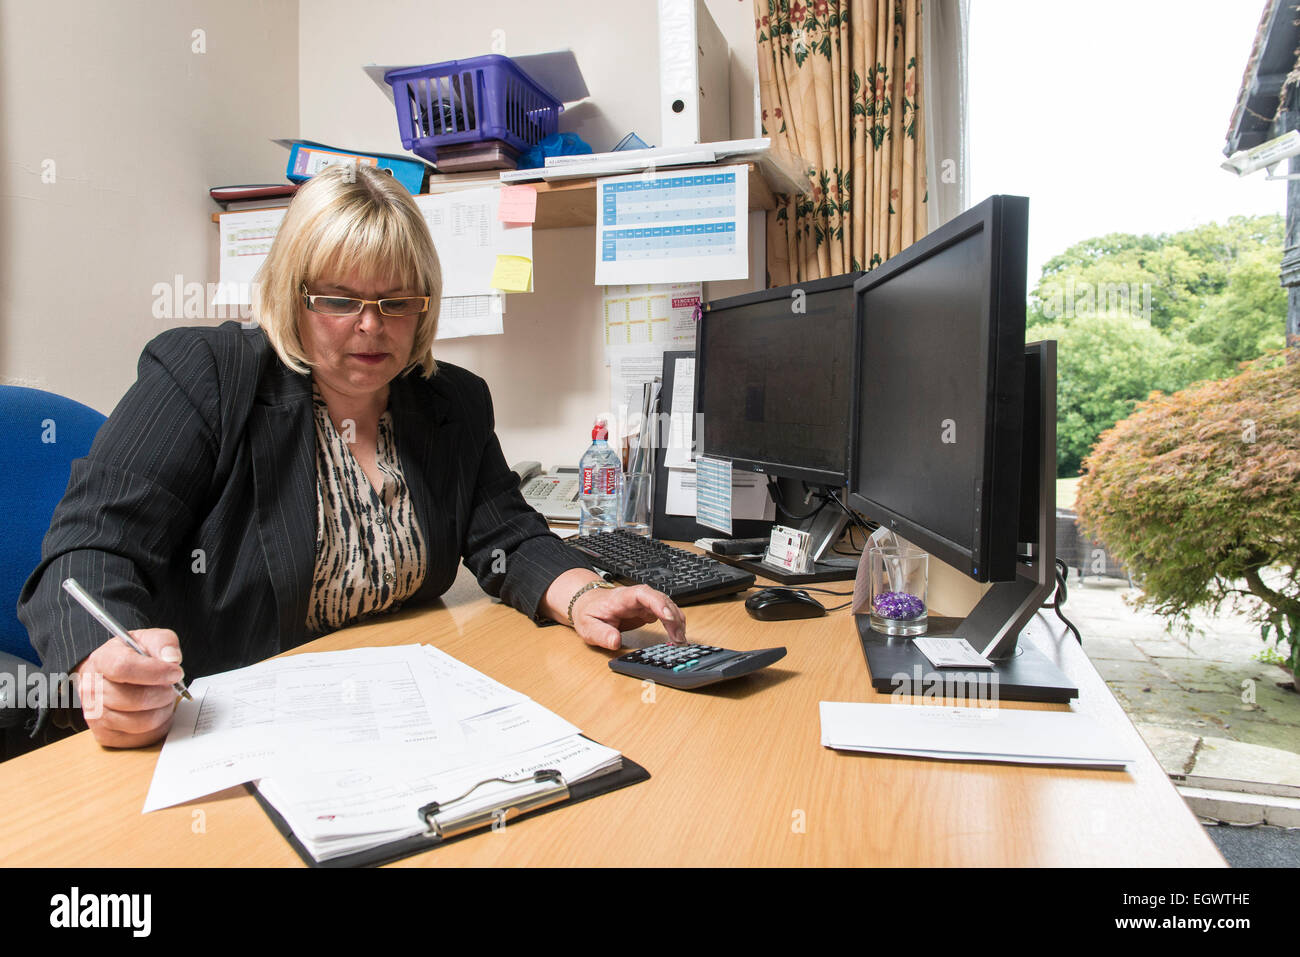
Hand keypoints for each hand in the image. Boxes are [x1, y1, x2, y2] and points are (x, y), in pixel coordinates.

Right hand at [73, 629, 184, 748]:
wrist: (111, 675)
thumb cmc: (132, 657)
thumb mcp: (147, 639)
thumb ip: (163, 642)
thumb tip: (172, 659)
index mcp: (102, 660)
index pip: (124, 668)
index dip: (155, 672)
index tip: (176, 672)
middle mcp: (92, 690)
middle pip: (137, 699)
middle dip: (164, 693)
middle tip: (171, 687)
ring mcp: (95, 715)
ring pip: (142, 722)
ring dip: (162, 710)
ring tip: (162, 698)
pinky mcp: (105, 736)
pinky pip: (142, 737)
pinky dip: (157, 726)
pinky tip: (155, 712)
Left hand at [569, 583, 686, 649]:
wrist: (588, 605)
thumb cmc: (589, 613)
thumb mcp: (588, 627)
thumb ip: (601, 634)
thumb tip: (615, 642)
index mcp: (622, 598)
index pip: (643, 594)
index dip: (658, 603)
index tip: (668, 617)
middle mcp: (637, 598)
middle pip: (661, 600)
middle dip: (673, 617)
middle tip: (678, 638)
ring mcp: (644, 603)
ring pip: (667, 606)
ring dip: (677, 621)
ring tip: (680, 640)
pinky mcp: (648, 611)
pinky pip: (666, 614)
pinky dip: (674, 624)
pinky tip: (677, 636)